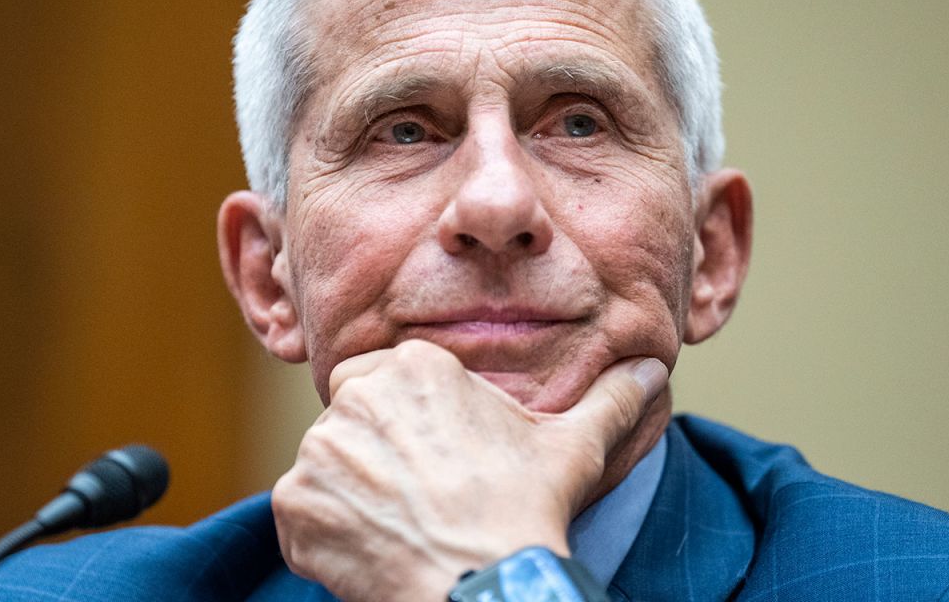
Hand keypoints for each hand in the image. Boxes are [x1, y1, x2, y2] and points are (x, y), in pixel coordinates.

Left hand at [271, 339, 667, 601]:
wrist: (483, 584)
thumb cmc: (527, 510)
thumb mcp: (574, 446)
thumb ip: (609, 398)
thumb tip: (654, 368)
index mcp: (415, 367)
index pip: (387, 379)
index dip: (409, 420)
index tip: (434, 459)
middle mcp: (358, 397)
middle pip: (354, 419)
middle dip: (378, 452)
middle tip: (418, 495)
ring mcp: (319, 452)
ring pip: (328, 466)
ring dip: (353, 493)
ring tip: (402, 525)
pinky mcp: (294, 505)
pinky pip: (302, 513)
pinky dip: (328, 534)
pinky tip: (374, 550)